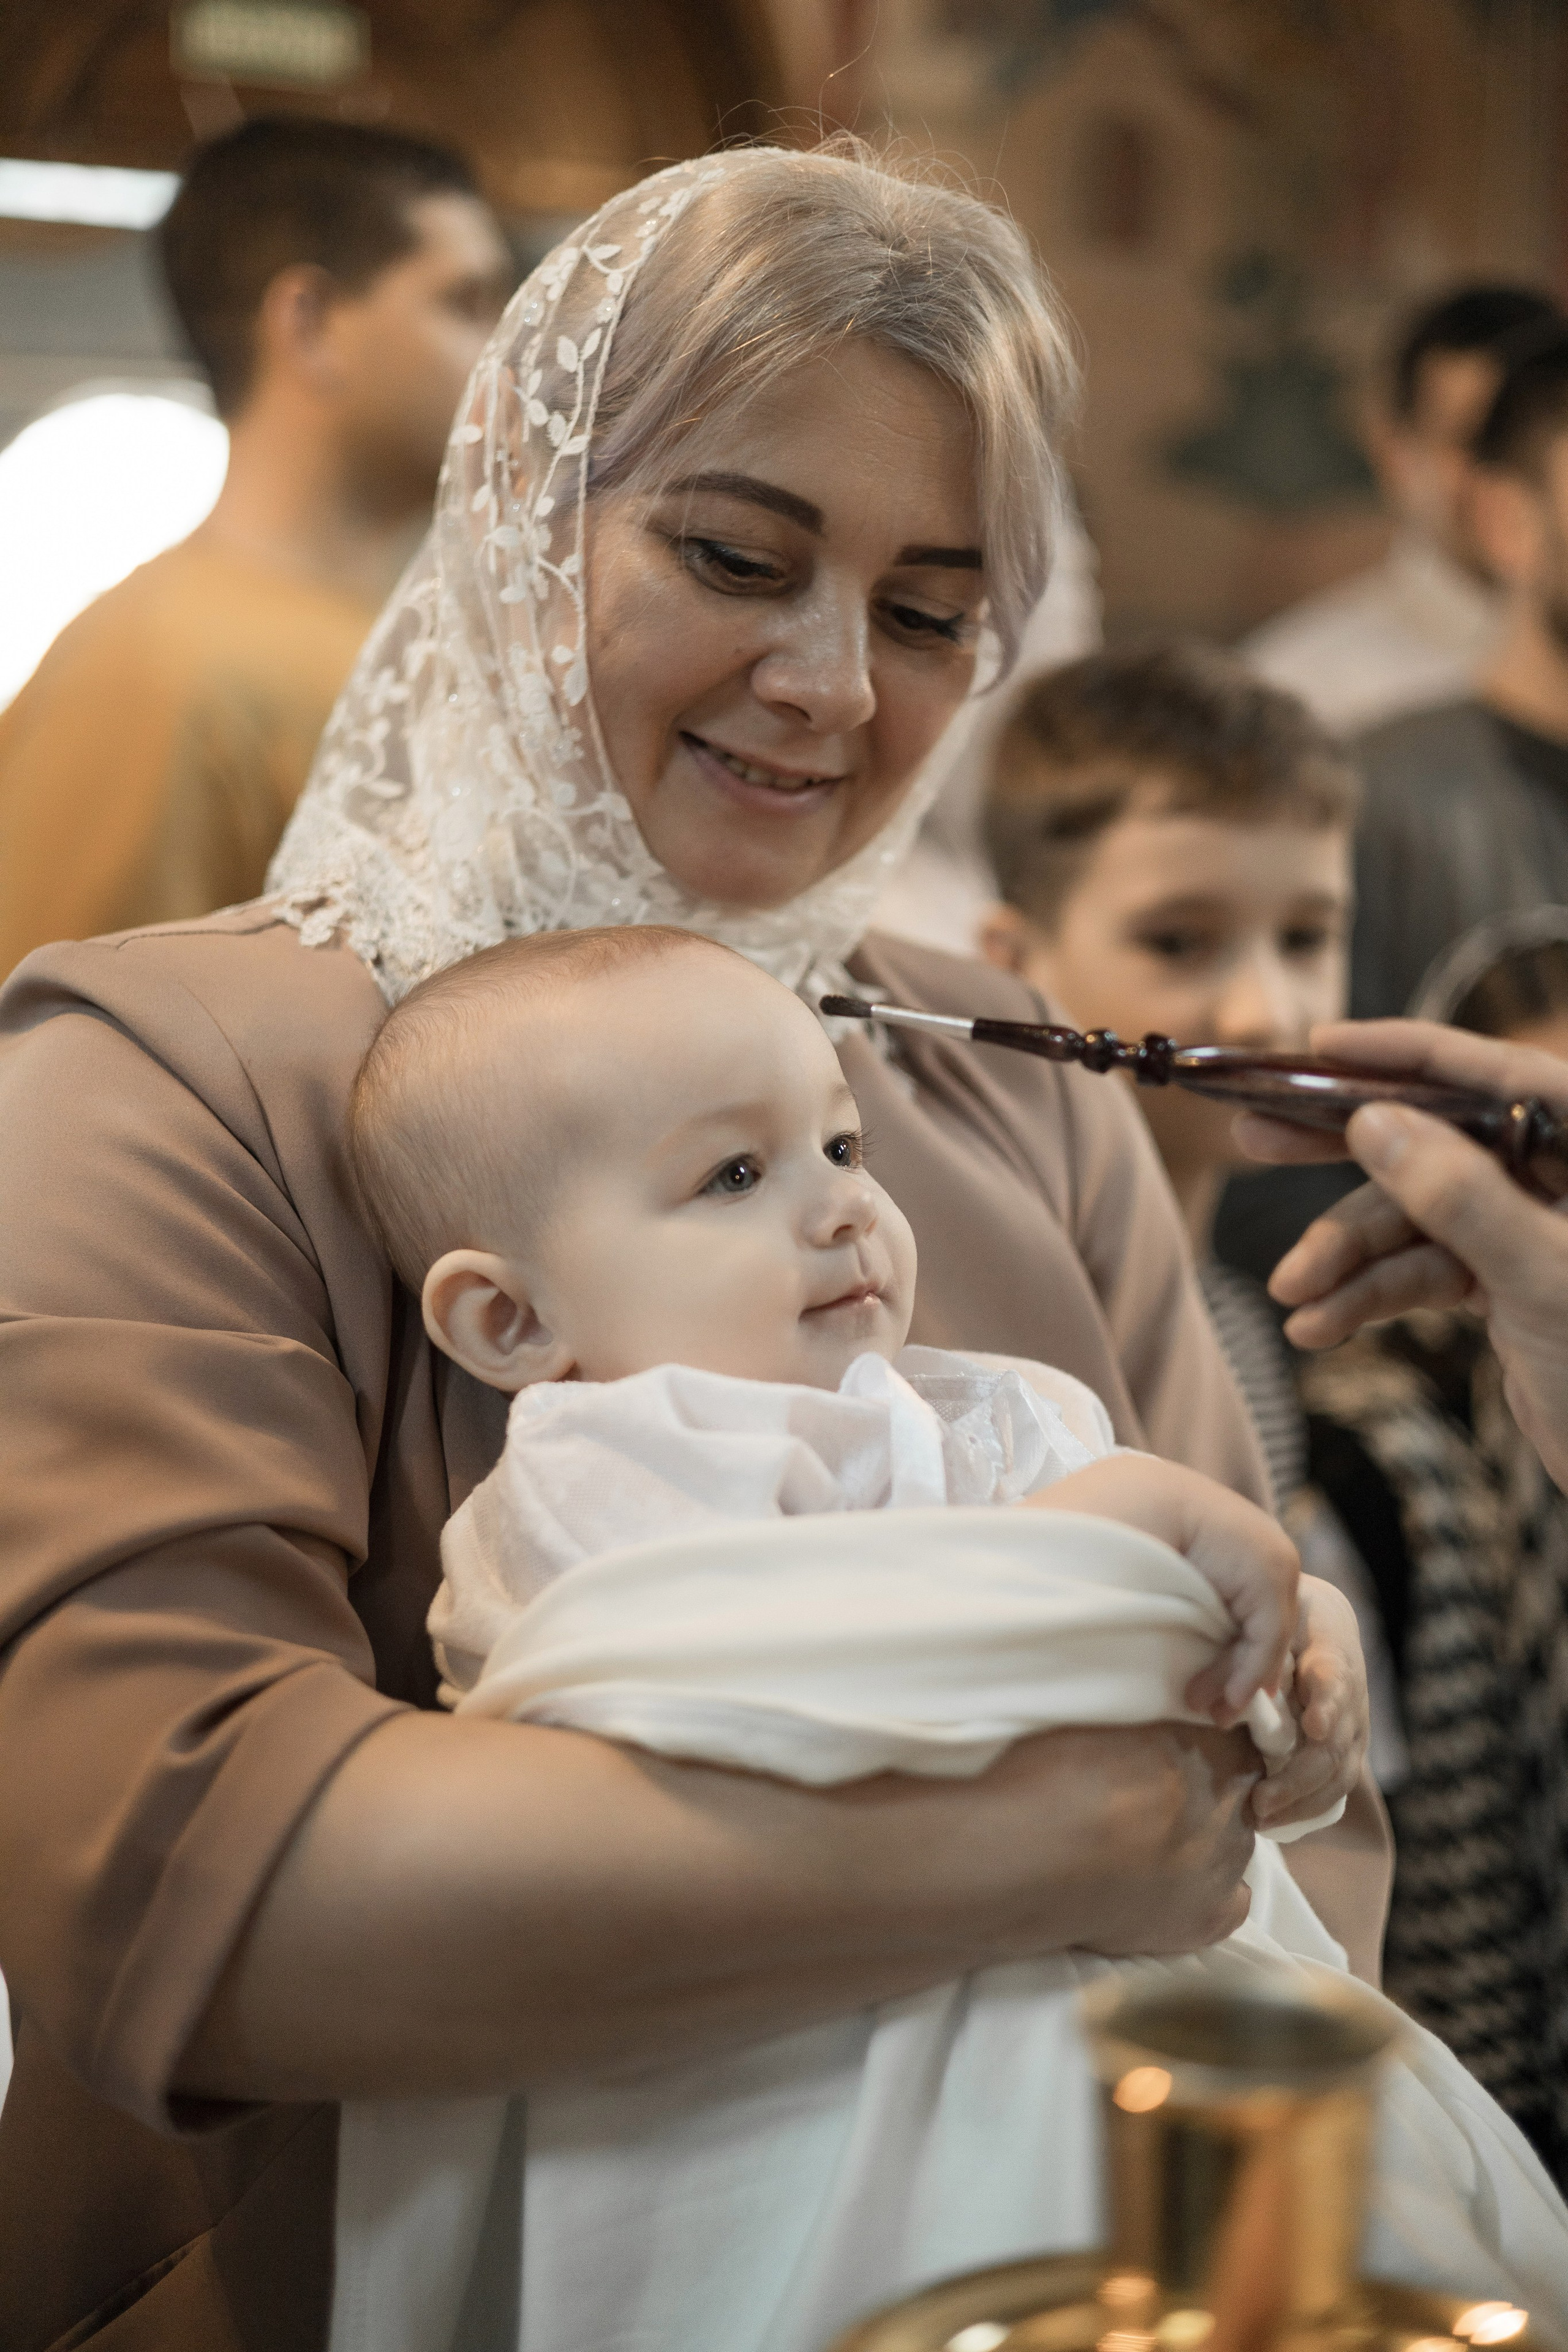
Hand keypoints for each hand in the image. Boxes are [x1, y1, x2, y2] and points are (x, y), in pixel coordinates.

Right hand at [1023, 1454, 1299, 1721]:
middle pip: (1262, 1627)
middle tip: (1215, 1715)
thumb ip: (1191, 1613)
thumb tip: (1199, 1669)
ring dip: (1237, 1678)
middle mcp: (1263, 1547)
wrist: (1132, 1499)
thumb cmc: (1131, 1535)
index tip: (1221, 1698)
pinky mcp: (1270, 1571)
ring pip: (1266, 1636)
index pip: (1253, 1612)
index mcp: (1238, 1543)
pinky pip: (1266, 1637)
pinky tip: (1225, 1699)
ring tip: (1206, 1708)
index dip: (1238, 1659)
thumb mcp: (1169, 1583)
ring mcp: (1273, 1558)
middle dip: (1238, 1675)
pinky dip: (1246, 1673)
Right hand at [1029, 1721, 1259, 1956]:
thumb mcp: (1108, 1725)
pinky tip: (1168, 1885)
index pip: (1236, 1743)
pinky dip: (1211, 1893)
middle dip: (1203, 1795)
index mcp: (1212, 1749)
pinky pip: (1233, 1901)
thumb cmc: (1053, 1779)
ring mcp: (1226, 1864)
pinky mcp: (1210, 1918)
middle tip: (1149, 1802)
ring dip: (1202, 1841)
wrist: (1031, 1858)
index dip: (1203, 1749)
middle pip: (1236, 1795)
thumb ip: (1154, 1732)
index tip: (1169, 1759)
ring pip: (1232, 1844)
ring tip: (1145, 1847)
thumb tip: (1159, 1738)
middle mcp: (1233, 1805)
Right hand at [1240, 1020, 1567, 1491]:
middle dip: (1341, 1149)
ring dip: (1344, 1258)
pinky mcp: (1504, 1282)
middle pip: (1437, 1137)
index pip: (1493, 1075)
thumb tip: (1372, 1123)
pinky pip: (1420, 1271)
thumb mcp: (1542, 1277)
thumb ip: (1460, 1197)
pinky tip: (1318, 1327)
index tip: (1320, 1046)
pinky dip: (1368, 1297)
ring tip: (1292, 1295)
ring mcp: (1525, 1230)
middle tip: (1253, 1137)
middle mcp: (1556, 1179)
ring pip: (1412, 1218)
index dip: (1403, 1054)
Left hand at [1249, 1576, 1367, 1832]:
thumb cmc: (1279, 1618)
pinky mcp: (1347, 1748)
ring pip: (1340, 1775)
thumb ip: (1236, 1655)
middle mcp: (1350, 1696)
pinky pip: (1336, 1787)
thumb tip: (1200, 1704)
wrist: (1320, 1621)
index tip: (1314, 1727)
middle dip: (1299, 1778)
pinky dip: (1308, 1809)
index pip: (1335, 1680)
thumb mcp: (1260, 1621)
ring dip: (1301, 1802)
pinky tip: (1274, 1824)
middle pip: (1335, 1745)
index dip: (1327, 1705)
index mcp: (1330, 1654)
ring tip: (1259, 1819)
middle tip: (1259, 1801)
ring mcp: (1353, 1727)